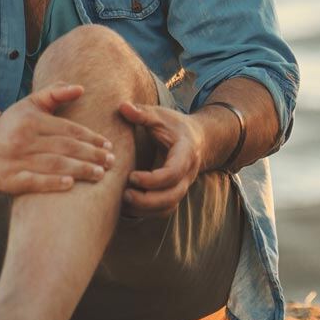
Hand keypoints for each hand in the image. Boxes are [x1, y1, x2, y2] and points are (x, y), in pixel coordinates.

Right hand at [0, 83, 114, 193]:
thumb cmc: (15, 123)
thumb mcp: (32, 103)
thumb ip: (56, 93)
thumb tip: (81, 88)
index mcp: (32, 121)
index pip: (68, 130)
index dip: (91, 138)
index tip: (109, 145)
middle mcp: (23, 139)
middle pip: (65, 148)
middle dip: (91, 155)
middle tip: (111, 162)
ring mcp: (14, 160)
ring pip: (54, 165)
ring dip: (80, 170)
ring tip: (100, 174)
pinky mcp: (7, 179)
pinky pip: (33, 182)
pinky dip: (52, 183)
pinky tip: (71, 184)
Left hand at [118, 101, 205, 216]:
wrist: (198, 138)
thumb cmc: (175, 126)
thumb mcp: (161, 116)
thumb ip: (142, 113)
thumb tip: (122, 107)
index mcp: (185, 153)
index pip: (173, 173)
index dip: (152, 179)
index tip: (131, 176)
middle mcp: (188, 173)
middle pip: (172, 196)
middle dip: (147, 200)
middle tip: (124, 194)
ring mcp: (183, 185)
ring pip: (168, 207)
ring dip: (146, 209)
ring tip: (124, 200)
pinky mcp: (175, 193)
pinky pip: (164, 210)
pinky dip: (147, 213)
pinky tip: (129, 207)